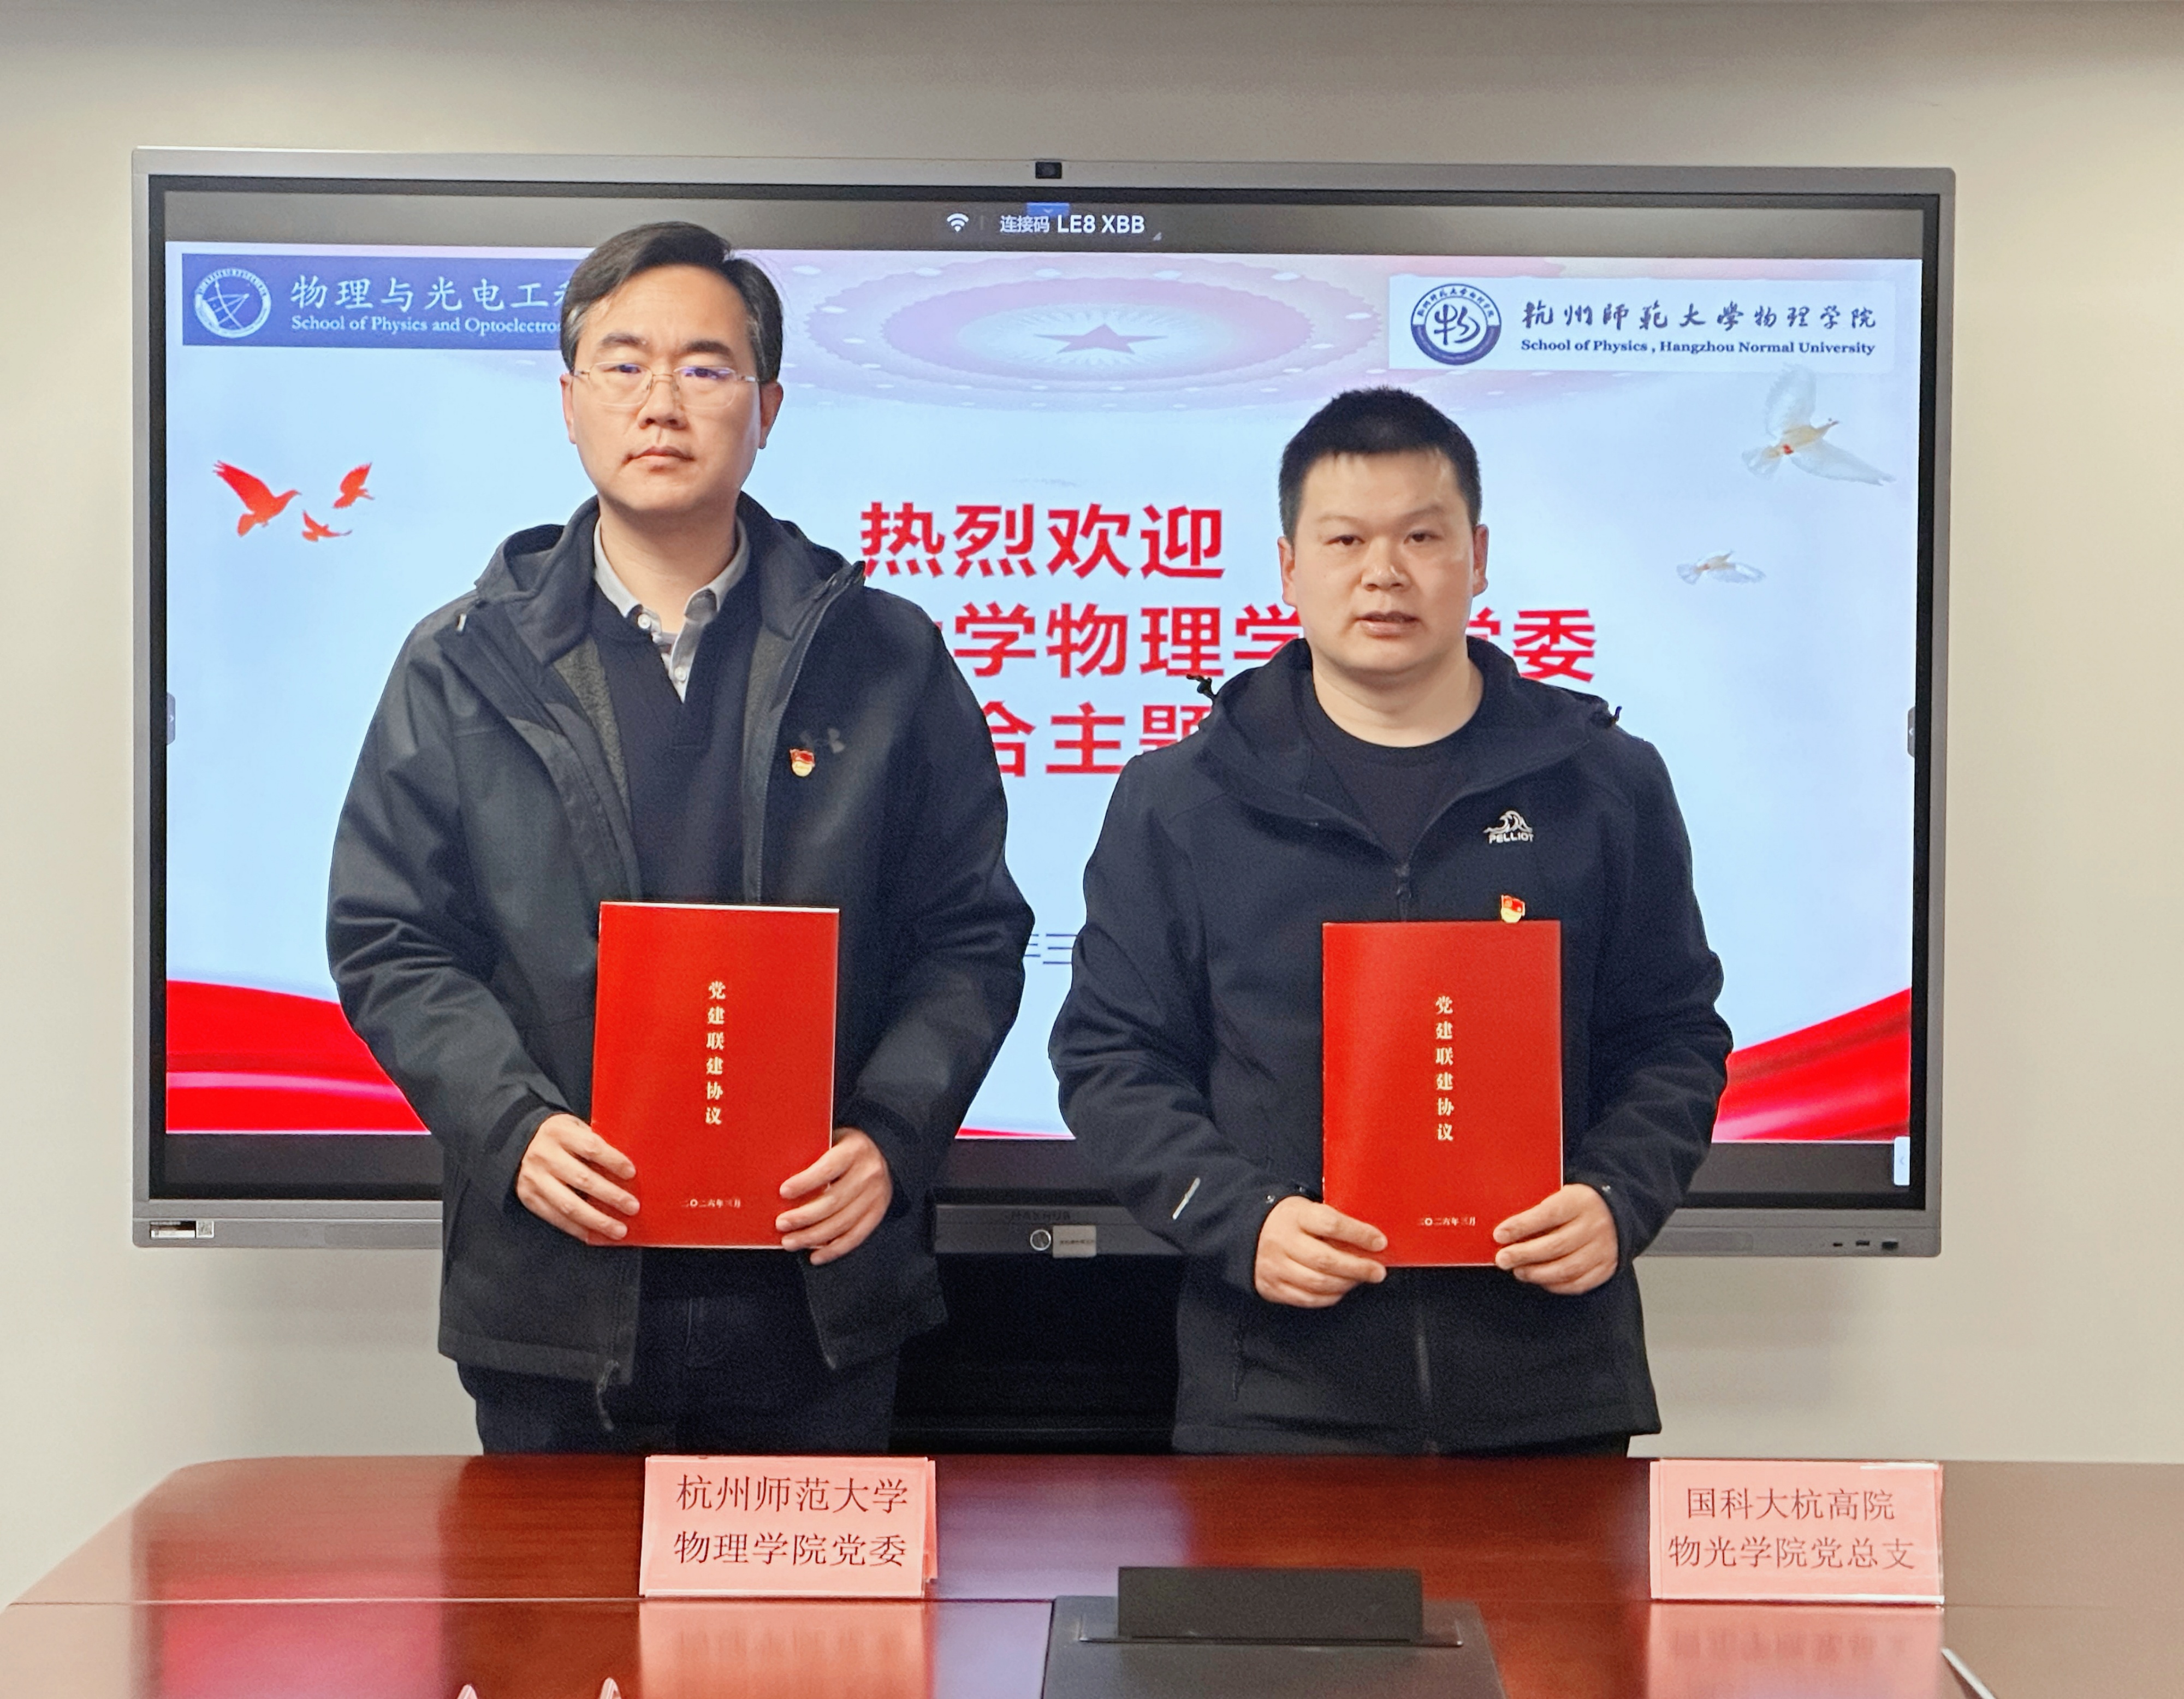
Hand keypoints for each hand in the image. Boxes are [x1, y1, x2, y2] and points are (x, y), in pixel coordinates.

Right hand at [515, 1112, 637, 1244]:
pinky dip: (578, 1230)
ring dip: (597, 1220)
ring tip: (619, 1230)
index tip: (631, 1173)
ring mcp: (535, 1178)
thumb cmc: (560, 1138)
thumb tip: (628, 1170)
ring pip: (569, 1204)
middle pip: (582, 1179)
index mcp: (560, 1133)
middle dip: (611, 1195)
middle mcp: (545, 1155)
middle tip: (632, 1207)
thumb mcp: (574, 1128)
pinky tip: (597, 1236)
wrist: (519, 1144)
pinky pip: (556, 1218)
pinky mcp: (529, 1198)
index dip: (613, 1161)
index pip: (590, 1147)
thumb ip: (595, 1143)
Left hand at [776, 1129, 893, 1265]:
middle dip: (803, 1216)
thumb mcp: (833, 1140)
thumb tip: (778, 1174)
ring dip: (812, 1237)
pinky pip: (855, 1237)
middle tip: (781, 1224)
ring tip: (790, 1242)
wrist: (882, 1156)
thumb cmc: (845, 1149)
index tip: (783, 1192)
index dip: (805, 1182)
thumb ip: (813, 1154)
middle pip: (833, 1201)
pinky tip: (815, 1256)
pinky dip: (833, 1250)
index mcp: (855, 1150)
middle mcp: (869, 1173)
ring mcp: (876, 1196)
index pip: (828, 1168)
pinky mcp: (877, 1214)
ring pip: (841, 1223)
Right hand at [1254, 1195, 1387, 1307]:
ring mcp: (1275, 1266)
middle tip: (1378, 1271)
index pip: (1331, 1224)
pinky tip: (1340, 1288)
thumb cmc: (1290, 1221)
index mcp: (1295, 1215)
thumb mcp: (1308, 1209)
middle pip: (1325, 1260)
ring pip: (1318, 1283)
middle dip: (1358, 1268)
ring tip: (1360, 1279)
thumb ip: (1335, 1222)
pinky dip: (1330, 1296)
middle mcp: (1282, 1241)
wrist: (1249, 1231)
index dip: (1359, 1234)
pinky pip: (1308, 1299)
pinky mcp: (1273, 1287)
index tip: (1379, 1242)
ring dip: (1346, 1283)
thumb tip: (1372, 1241)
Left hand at [1493, 1183, 1618, 1294]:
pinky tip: (1539, 1279)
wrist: (1615, 1213)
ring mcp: (1603, 1249)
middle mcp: (1594, 1225)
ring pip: (1566, 1268)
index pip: (1548, 1214)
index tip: (1499, 1234)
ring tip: (1518, 1271)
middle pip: (1556, 1245)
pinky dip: (1555, 1285)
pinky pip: (1578, 1283)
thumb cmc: (1576, 1205)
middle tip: (1502, 1259)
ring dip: (1537, 1273)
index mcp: (1580, 1201)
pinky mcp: (1606, 1268)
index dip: (1521, 1226)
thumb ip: (1537, 1208)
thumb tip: (1504, 1229)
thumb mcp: (1560, 1194)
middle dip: (1523, 1254)